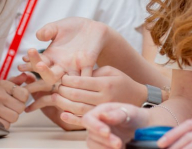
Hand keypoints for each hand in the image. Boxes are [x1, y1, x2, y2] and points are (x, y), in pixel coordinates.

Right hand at [0, 73, 34, 128]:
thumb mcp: (2, 85)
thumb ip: (16, 81)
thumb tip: (26, 75)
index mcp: (2, 84)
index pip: (24, 94)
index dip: (23, 99)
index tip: (16, 99)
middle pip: (20, 107)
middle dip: (17, 109)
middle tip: (10, 107)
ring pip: (14, 117)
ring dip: (11, 117)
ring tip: (4, 113)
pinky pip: (6, 125)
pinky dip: (4, 124)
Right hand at [17, 17, 107, 82]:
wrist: (93, 28)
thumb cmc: (73, 28)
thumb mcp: (58, 27)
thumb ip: (47, 30)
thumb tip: (38, 36)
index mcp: (51, 57)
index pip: (38, 64)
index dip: (30, 65)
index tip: (22, 63)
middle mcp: (61, 65)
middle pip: (49, 76)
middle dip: (42, 72)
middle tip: (38, 65)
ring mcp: (75, 67)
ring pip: (66, 81)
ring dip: (61, 80)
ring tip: (60, 76)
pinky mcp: (88, 65)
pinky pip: (86, 77)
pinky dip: (82, 80)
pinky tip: (79, 81)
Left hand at [29, 66, 147, 126]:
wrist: (137, 99)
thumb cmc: (121, 81)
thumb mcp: (109, 71)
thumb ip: (92, 72)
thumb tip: (72, 73)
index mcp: (105, 83)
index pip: (81, 81)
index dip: (67, 79)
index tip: (60, 76)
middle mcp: (104, 98)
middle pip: (77, 95)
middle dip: (62, 90)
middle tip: (54, 86)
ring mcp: (103, 110)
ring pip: (78, 108)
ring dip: (63, 103)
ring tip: (54, 97)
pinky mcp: (101, 119)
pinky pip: (84, 120)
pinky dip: (71, 118)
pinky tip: (63, 113)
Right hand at [82, 102, 149, 148]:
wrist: (143, 128)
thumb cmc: (135, 116)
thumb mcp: (130, 112)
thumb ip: (117, 114)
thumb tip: (102, 115)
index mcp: (100, 112)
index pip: (88, 119)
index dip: (95, 126)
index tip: (107, 132)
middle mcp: (96, 124)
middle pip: (91, 135)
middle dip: (105, 141)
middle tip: (119, 144)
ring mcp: (98, 137)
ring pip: (93, 145)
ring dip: (105, 148)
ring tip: (121, 147)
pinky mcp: (102, 146)